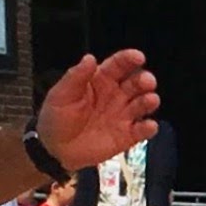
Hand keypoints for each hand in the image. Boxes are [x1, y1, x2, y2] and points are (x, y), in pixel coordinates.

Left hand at [35, 50, 160, 170]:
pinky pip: (142, 131)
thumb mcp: (61, 94)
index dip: (128, 59)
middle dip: (144, 80)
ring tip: (150, 100)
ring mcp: (123, 116)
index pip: (118, 66)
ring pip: (142, 104)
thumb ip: (76, 76)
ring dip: (149, 101)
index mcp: (101, 81)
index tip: (138, 57)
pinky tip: (149, 126)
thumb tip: (90, 58)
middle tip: (147, 81)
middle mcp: (116, 95)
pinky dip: (149, 128)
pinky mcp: (127, 136)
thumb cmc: (57, 117)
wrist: (55, 149)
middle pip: (135, 83)